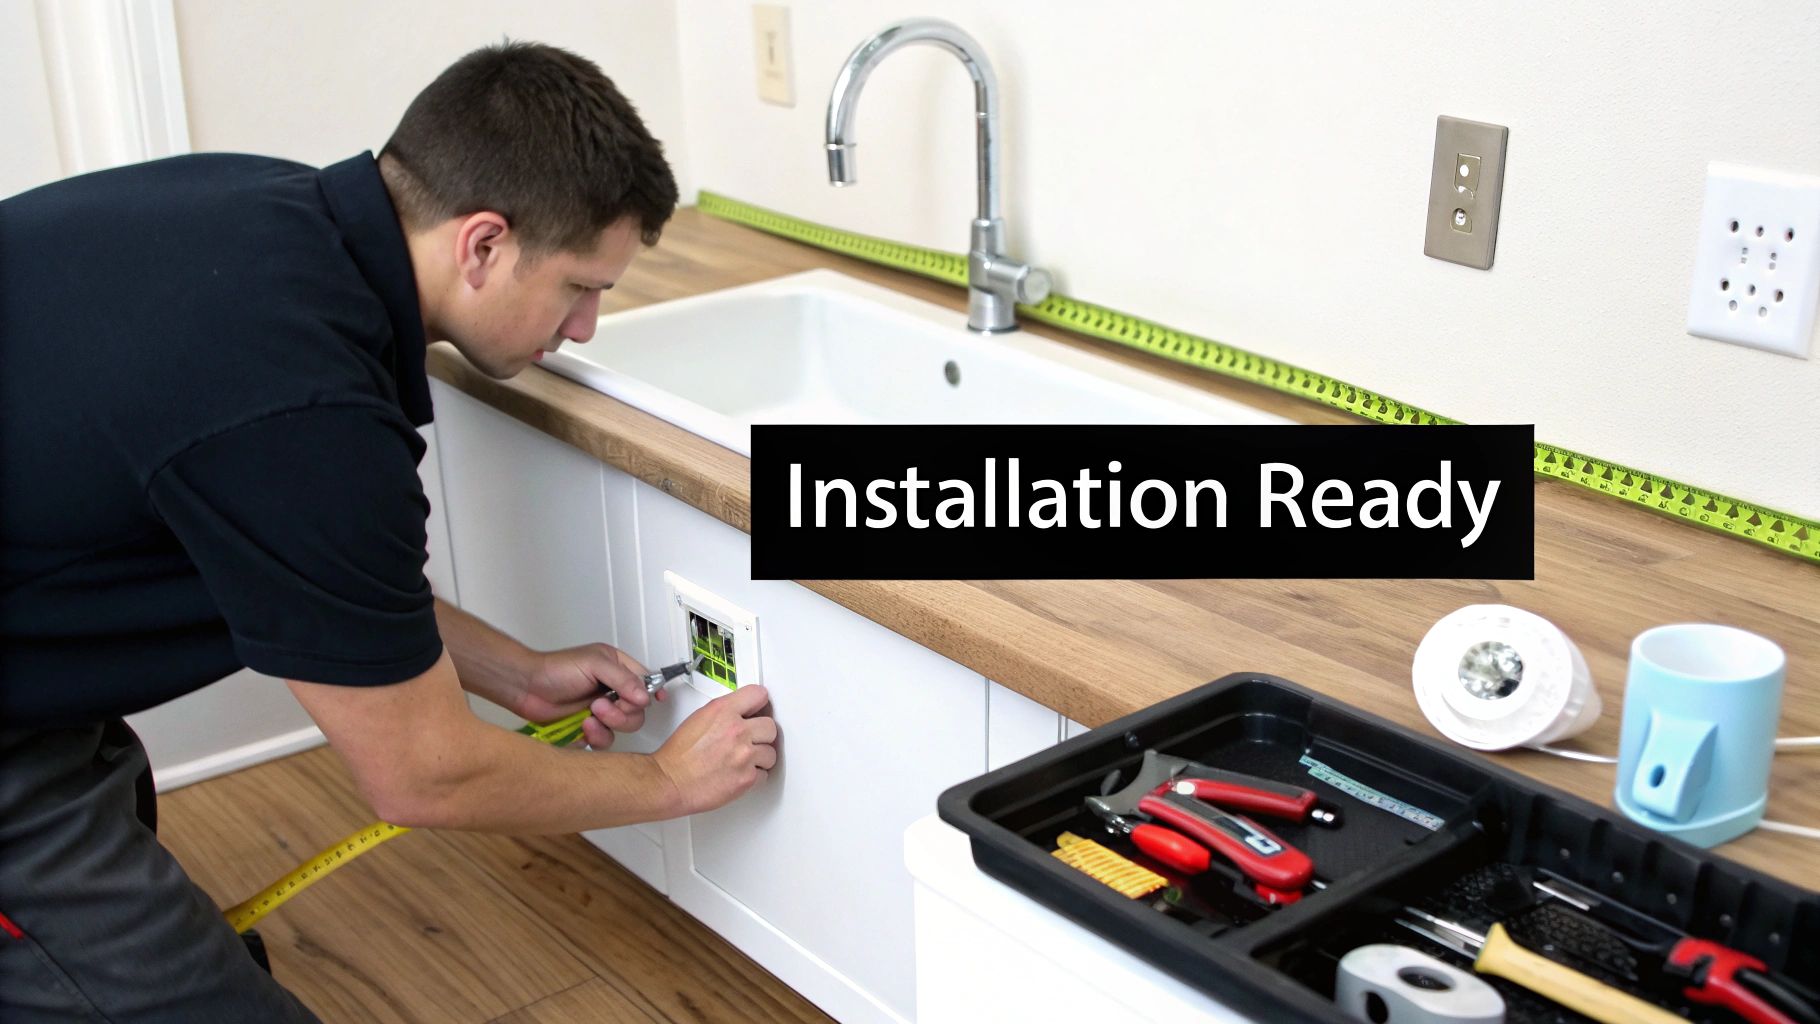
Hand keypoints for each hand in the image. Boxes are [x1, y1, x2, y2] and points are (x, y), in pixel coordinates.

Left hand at [521, 643, 654, 749]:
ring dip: (610, 723)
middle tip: (601, 705)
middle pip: (638, 709)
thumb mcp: (594, 663)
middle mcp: (613, 690)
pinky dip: (597, 736)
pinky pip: (606, 740)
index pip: (646, 681)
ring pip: (625, 726)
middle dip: (623, 711)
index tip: (658, 700)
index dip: (653, 691)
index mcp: (617, 668)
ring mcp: (602, 710)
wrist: (526, 688)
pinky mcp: (590, 728)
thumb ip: (623, 679)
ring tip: (590, 715)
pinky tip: (583, 727)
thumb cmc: (555, 669)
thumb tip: (645, 696)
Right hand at [652, 685, 776, 813]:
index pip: (759, 695)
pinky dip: (754, 777)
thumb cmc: (678, 755)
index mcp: (723, 711)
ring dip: (760, 757)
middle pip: (770, 727)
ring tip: (743, 760)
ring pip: (771, 753)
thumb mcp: (699, 718)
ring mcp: (744, 755)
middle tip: (752, 740)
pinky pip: (764, 775)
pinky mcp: (747, 778)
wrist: (669, 782)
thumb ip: (725, 712)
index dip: (760, 704)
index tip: (760, 710)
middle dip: (762, 735)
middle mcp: (736, 730)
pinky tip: (740, 773)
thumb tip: (742, 713)